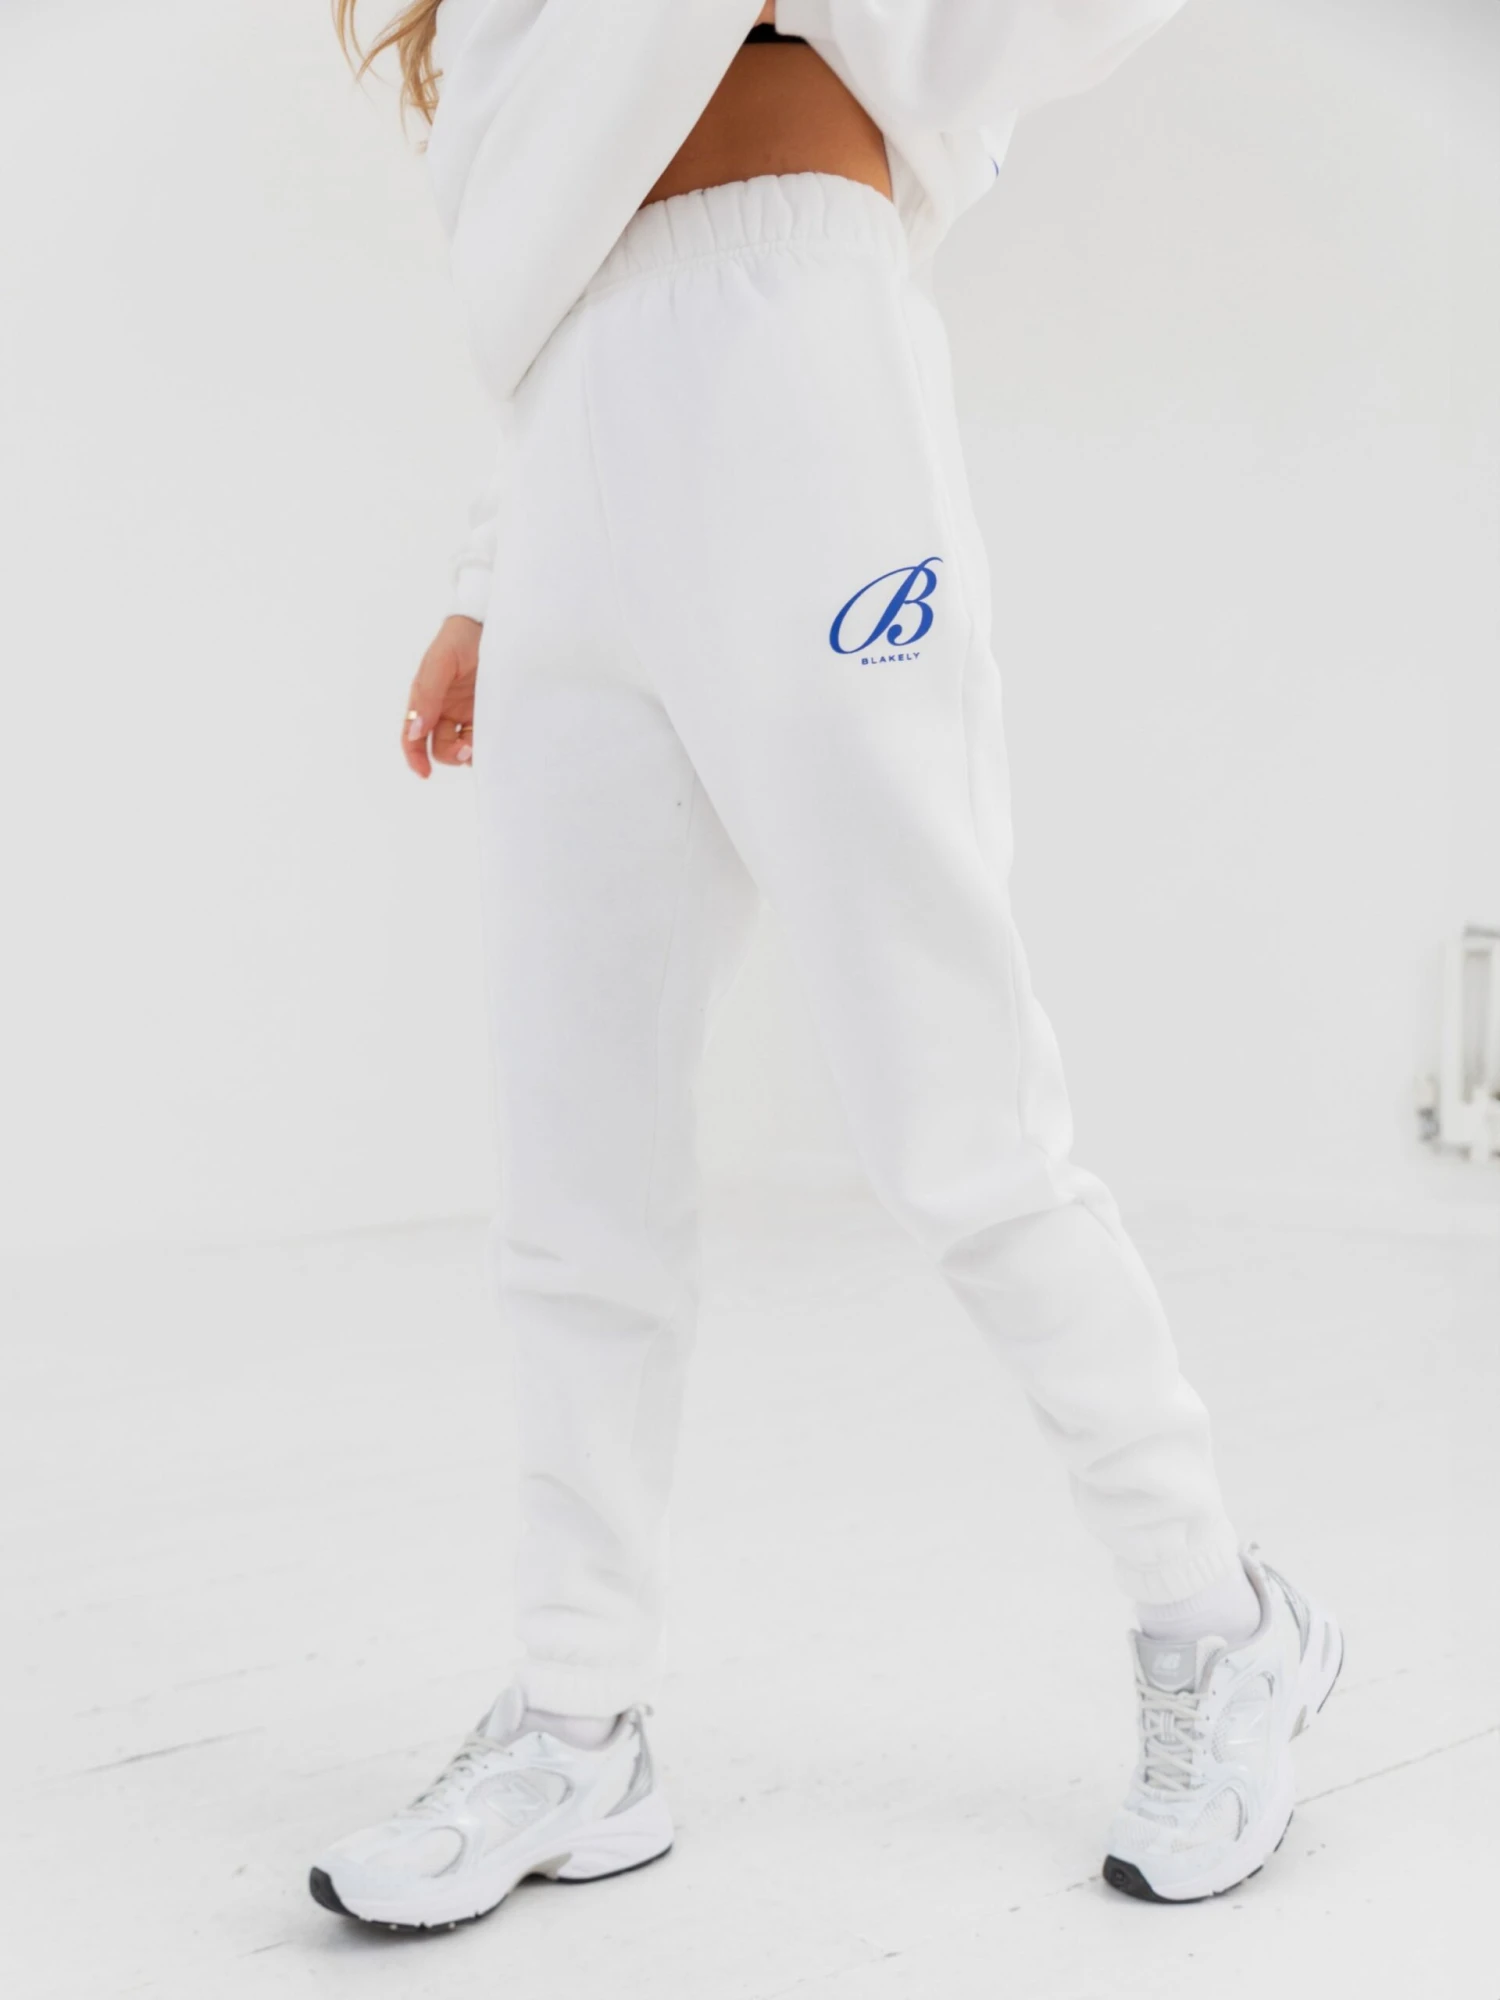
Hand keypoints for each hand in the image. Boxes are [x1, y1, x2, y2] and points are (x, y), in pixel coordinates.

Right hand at [402, 616, 480, 777]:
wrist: (493, 622)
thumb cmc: (461, 637)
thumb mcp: (440, 662)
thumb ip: (428, 696)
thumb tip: (415, 732)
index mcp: (426, 699)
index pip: (413, 735)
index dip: (414, 757)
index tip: (424, 773)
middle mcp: (445, 710)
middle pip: (441, 746)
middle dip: (450, 754)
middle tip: (467, 749)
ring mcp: (468, 713)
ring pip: (464, 746)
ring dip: (469, 753)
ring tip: (480, 745)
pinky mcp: (490, 713)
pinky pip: (485, 738)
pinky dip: (487, 745)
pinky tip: (494, 742)